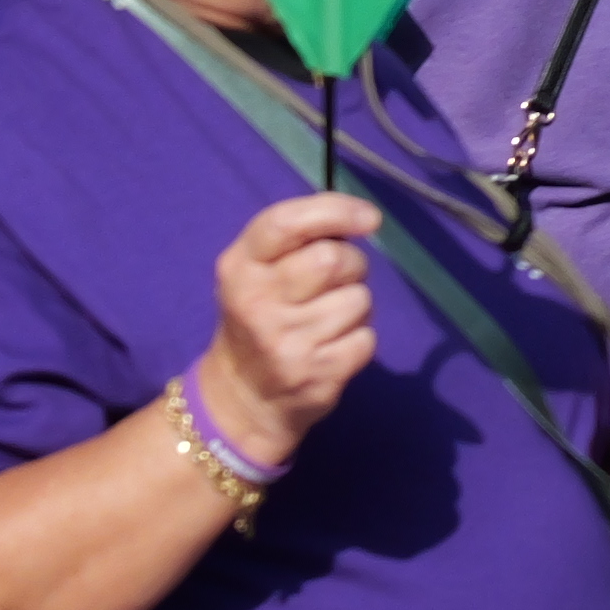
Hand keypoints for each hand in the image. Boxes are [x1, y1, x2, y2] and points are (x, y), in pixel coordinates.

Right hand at [198, 191, 381, 466]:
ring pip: (359, 299)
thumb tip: (363, 218)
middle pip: (335, 259)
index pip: (287, 223)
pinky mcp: (314, 375)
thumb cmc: (259, 317)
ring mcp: (285, 343)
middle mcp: (256, 303)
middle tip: (334, 284)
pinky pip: (367, 338)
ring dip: (355, 307)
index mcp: (239, 267)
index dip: (336, 211)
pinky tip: (331, 349)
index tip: (369, 218)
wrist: (240, 397)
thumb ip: (298, 238)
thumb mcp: (256, 271)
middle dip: (351, 265)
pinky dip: (358, 340)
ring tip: (326, 322)